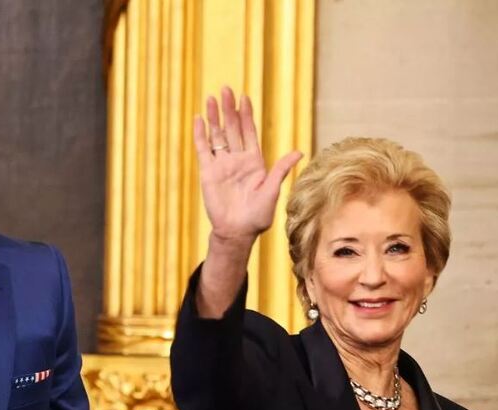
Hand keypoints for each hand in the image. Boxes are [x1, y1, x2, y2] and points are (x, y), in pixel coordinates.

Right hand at [194, 86, 301, 246]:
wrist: (237, 231)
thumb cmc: (257, 216)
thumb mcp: (272, 190)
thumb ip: (280, 170)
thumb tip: (298, 151)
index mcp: (254, 161)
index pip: (249, 132)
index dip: (246, 115)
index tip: (244, 97)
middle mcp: (237, 160)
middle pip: (232, 129)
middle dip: (229, 109)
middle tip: (226, 90)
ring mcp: (222, 165)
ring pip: (217, 136)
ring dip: (214, 118)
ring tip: (211, 99)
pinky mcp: (208, 173)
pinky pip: (203, 150)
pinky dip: (201, 135)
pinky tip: (199, 120)